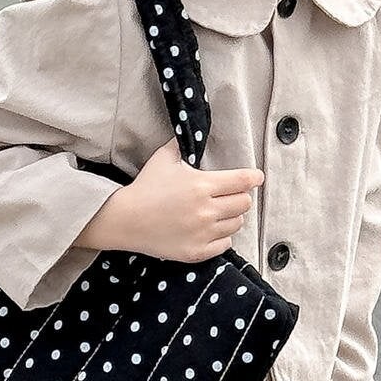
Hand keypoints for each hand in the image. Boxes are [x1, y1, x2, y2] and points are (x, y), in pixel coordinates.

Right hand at [77, 140, 262, 263]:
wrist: (124, 220)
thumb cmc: (145, 188)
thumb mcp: (163, 158)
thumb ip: (181, 144)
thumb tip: (190, 129)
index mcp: (202, 185)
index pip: (243, 181)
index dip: (254, 178)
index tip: (256, 178)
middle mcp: (206, 210)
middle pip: (244, 203)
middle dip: (239, 197)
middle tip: (228, 196)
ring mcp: (202, 233)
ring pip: (237, 224)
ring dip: (231, 217)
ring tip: (217, 213)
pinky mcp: (197, 252)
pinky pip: (225, 244)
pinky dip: (221, 237)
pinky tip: (209, 230)